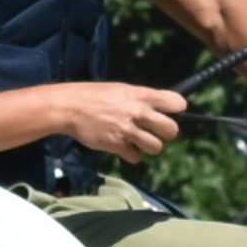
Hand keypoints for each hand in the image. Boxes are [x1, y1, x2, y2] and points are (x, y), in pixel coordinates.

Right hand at [43, 79, 188, 162]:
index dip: (177, 109)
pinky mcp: (117, 145)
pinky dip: (131, 155)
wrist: (69, 107)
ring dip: (150, 147)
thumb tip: (159, 109)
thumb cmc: (95, 96)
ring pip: (157, 148)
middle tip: (155, 131)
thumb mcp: (121, 89)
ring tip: (138, 141)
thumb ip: (142, 99)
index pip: (177, 103)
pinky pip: (136, 157)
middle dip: (166, 133)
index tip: (171, 112)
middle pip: (172, 130)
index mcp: (141, 95)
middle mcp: (138, 112)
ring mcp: (128, 130)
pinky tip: (123, 146)